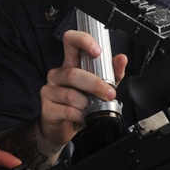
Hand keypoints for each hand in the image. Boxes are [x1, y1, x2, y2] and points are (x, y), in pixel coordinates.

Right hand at [38, 30, 127, 147]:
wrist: (65, 129)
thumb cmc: (81, 105)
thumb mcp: (99, 88)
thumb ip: (112, 74)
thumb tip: (122, 59)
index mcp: (70, 64)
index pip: (71, 41)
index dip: (83, 41)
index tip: (97, 51)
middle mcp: (58, 74)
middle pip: (73, 73)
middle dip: (95, 84)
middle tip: (109, 93)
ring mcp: (49, 90)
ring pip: (70, 94)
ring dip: (87, 104)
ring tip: (92, 109)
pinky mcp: (47, 108)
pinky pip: (66, 110)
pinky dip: (80, 115)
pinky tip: (83, 117)